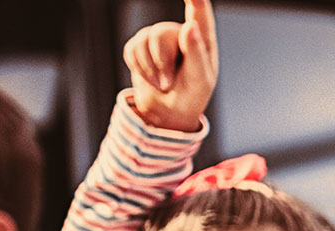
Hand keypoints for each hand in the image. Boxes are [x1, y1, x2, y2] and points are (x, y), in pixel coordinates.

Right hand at [124, 0, 218, 131]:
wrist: (169, 112)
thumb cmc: (192, 95)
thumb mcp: (200, 79)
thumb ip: (196, 53)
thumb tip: (190, 25)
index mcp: (203, 40)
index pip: (199, 13)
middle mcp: (180, 33)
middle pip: (161, 34)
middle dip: (161, 62)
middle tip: (168, 83)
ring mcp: (158, 37)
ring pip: (144, 42)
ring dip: (150, 70)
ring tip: (163, 84)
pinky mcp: (140, 44)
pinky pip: (131, 50)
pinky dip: (140, 70)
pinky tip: (152, 79)